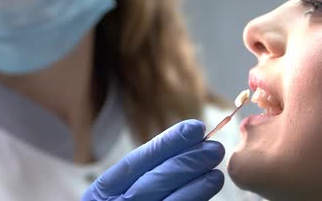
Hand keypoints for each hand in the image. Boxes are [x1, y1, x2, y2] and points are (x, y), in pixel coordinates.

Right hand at [82, 119, 224, 200]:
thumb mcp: (117, 191)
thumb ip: (142, 173)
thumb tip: (185, 147)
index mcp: (104, 190)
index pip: (138, 160)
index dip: (168, 142)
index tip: (195, 127)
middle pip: (157, 179)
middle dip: (188, 160)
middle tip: (214, 147)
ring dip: (198, 184)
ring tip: (216, 172)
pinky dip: (194, 200)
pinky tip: (208, 189)